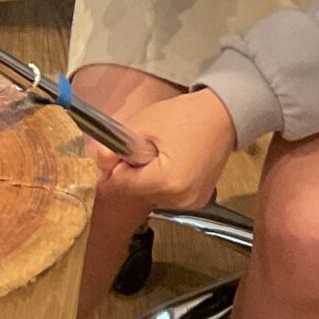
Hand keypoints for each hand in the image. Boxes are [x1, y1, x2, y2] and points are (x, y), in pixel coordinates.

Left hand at [96, 87, 235, 209]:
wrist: (222, 115)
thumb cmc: (184, 115)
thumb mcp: (144, 124)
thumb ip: (116, 145)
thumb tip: (96, 161)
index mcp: (168, 182)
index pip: (122, 184)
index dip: (116, 167)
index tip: (120, 151)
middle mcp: (181, 199)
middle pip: (137, 191)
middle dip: (133, 171)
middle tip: (145, 147)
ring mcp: (192, 202)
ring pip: (151, 194)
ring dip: (148, 178)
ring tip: (161, 153)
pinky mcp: (198, 200)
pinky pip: (168, 195)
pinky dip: (163, 182)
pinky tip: (172, 162)